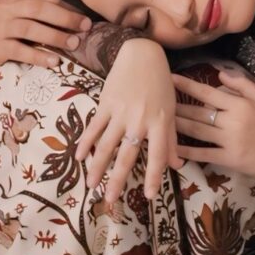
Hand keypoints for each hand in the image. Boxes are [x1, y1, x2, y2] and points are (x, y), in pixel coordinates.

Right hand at [0, 0, 91, 66]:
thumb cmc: (5, 19)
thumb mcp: (20, 5)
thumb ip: (42, 5)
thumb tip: (78, 14)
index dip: (68, 4)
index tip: (86, 13)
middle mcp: (9, 7)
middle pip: (40, 9)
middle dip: (65, 18)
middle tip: (85, 27)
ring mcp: (1, 26)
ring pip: (31, 29)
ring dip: (55, 36)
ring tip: (74, 44)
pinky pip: (21, 51)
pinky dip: (39, 56)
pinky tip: (54, 61)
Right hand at [80, 38, 178, 203]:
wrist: (142, 53)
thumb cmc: (161, 84)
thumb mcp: (171, 110)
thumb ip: (172, 139)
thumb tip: (176, 165)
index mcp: (160, 122)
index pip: (157, 155)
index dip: (153, 176)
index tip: (148, 196)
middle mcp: (140, 119)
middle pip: (127, 155)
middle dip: (118, 179)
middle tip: (110, 200)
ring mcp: (121, 111)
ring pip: (107, 144)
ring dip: (97, 166)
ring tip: (91, 184)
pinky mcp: (106, 103)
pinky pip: (94, 126)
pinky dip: (86, 142)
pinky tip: (79, 157)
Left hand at [172, 64, 254, 185]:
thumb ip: (242, 85)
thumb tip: (219, 72)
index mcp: (240, 105)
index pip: (208, 92)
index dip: (187, 85)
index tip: (170, 78)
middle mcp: (232, 121)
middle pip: (198, 112)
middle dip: (176, 106)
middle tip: (157, 100)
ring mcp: (229, 141)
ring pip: (198, 131)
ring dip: (177, 125)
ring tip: (160, 120)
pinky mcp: (229, 159)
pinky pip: (204, 154)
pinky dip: (188, 151)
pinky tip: (173, 148)